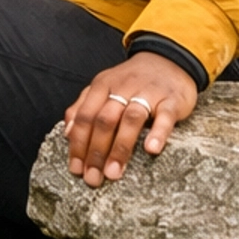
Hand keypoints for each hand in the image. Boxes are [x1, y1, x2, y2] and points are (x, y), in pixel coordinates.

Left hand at [63, 56, 197, 187]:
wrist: (168, 59)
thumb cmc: (132, 80)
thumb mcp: (104, 86)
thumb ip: (83, 106)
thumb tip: (67, 132)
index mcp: (102, 85)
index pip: (84, 116)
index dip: (78, 144)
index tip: (76, 169)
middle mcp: (123, 87)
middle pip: (104, 120)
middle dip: (96, 152)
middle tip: (93, 178)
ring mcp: (148, 92)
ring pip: (130, 119)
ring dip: (120, 148)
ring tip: (114, 173)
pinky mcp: (172, 99)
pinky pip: (165, 116)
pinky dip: (158, 132)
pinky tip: (151, 149)